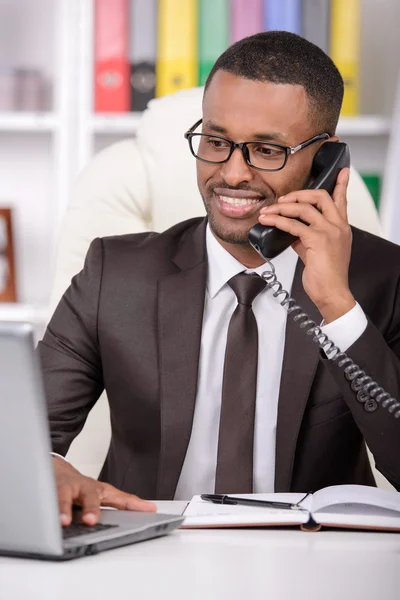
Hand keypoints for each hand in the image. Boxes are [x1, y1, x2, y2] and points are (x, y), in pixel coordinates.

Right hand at [53, 456, 156, 526]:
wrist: (56, 470)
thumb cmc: (82, 487)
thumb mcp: (103, 494)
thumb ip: (124, 502)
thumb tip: (150, 508)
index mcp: (99, 490)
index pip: (120, 498)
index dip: (134, 504)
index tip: (149, 510)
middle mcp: (84, 487)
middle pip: (89, 495)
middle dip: (91, 508)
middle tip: (92, 520)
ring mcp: (65, 488)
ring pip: (63, 496)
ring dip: (63, 508)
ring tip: (63, 520)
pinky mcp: (48, 490)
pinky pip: (46, 500)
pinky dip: (46, 507)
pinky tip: (42, 516)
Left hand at [258, 168, 354, 322]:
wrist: (331, 293)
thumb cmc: (326, 276)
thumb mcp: (316, 251)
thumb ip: (306, 236)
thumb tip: (289, 228)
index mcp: (341, 227)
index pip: (342, 199)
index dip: (340, 184)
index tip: (341, 171)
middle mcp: (338, 226)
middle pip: (321, 196)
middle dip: (299, 193)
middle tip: (283, 199)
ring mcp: (329, 232)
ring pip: (304, 208)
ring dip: (282, 207)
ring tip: (268, 211)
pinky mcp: (318, 241)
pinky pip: (294, 225)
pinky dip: (278, 221)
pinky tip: (268, 221)